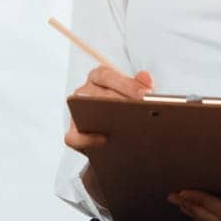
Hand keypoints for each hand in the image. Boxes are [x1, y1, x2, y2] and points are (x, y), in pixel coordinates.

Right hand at [65, 65, 153, 207]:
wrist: (115, 146)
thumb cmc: (127, 117)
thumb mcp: (135, 102)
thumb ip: (140, 89)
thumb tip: (147, 78)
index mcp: (99, 79)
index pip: (106, 74)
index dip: (126, 82)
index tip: (147, 93)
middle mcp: (84, 93)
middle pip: (96, 89)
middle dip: (121, 96)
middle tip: (144, 106)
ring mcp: (75, 114)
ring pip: (82, 108)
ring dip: (103, 113)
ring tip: (125, 122)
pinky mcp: (73, 135)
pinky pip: (73, 137)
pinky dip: (86, 139)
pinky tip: (104, 142)